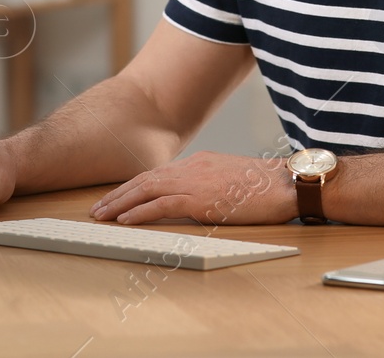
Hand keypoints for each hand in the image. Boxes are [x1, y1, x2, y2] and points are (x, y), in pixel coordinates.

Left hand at [90, 151, 294, 225]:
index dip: (133, 187)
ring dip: (120, 203)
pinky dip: (140, 211)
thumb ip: (210, 186)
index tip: (117, 198)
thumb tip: (197, 200)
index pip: (157, 174)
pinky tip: (125, 220)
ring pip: (146, 190)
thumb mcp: (232, 181)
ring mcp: (194, 181)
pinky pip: (161, 204)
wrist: (285, 184)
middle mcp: (191, 167)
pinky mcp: (200, 198)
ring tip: (102, 215)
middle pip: (145, 179)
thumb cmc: (266, 187)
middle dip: (118, 194)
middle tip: (97, 208)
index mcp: (199, 163)